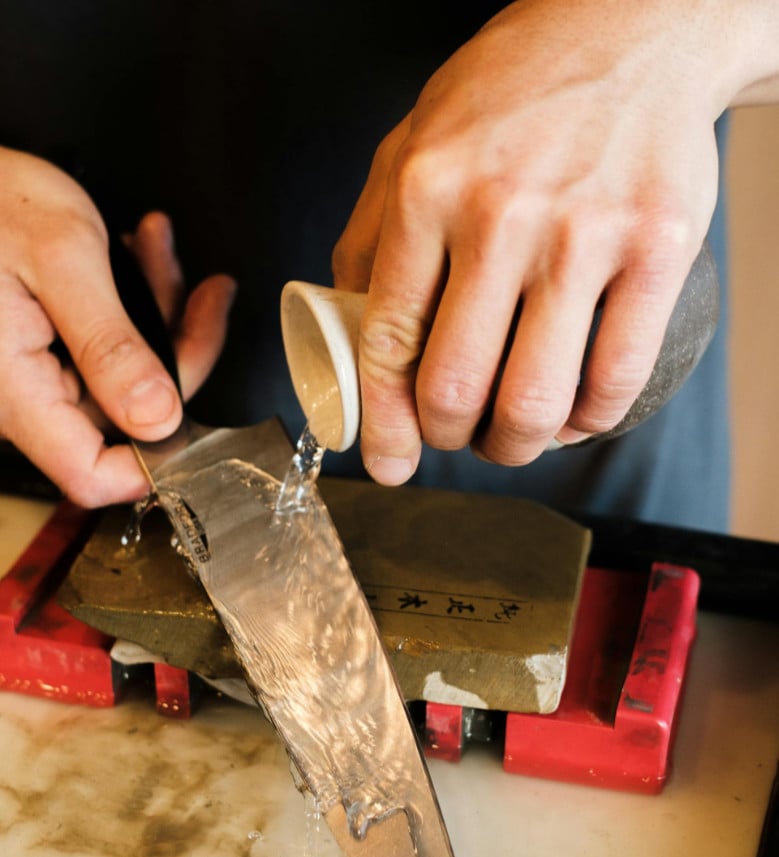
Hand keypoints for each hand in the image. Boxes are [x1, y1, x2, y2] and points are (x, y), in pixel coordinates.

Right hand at [0, 148, 234, 506]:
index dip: (153, 463)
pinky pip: (110, 346)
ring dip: (160, 311)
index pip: (91, 474)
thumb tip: (158, 418)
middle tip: (202, 294)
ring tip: (157, 250)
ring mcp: (38, 372)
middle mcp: (24, 394)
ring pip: (131, 375)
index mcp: (16, 391)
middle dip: (178, 349)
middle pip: (131, 415)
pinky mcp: (47, 348)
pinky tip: (136, 255)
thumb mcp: (62, 258)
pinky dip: (134, 301)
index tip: (205, 418)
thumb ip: (111, 344)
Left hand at [333, 0, 772, 484]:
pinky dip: (588, 424)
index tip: (389, 463)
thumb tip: (351, 338)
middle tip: (456, 437)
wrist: (630, 29)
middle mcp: (501, 213)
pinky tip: (574, 416)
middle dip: (449, 440)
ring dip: (515, 446)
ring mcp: (586, 232)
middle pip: (457, 389)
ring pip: (535, 402)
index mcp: (426, 191)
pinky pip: (617, 379)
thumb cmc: (510, 96)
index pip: (389, 343)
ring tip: (511, 435)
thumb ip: (371, 242)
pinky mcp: (658, 247)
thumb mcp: (411, 148)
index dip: (385, 423)